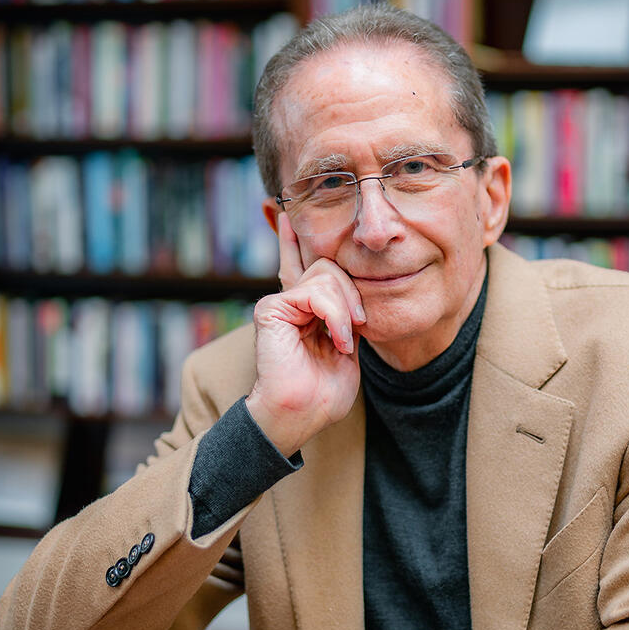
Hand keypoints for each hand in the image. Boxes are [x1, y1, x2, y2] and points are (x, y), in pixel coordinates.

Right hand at [246, 215, 365, 455]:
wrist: (302, 414)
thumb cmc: (324, 392)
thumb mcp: (346, 345)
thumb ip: (346, 314)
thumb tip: (357, 287)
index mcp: (304, 309)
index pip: (305, 265)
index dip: (296, 240)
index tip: (287, 215)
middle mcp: (289, 301)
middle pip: (330, 266)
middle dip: (352, 294)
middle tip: (356, 327)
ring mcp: (278, 303)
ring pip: (327, 275)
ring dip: (346, 310)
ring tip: (343, 342)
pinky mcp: (271, 308)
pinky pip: (315, 292)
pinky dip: (334, 316)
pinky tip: (336, 341)